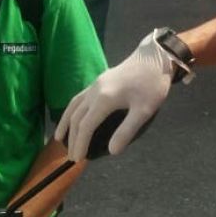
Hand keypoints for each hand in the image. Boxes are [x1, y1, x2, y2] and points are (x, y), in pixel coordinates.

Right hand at [56, 29, 174, 160]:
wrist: (155, 57)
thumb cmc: (152, 84)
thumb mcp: (144, 110)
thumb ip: (127, 131)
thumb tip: (111, 151)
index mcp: (104, 99)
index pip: (85, 126)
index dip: (80, 143)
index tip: (77, 159)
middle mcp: (95, 91)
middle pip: (76, 117)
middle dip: (72, 138)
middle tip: (71, 157)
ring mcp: (95, 84)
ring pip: (74, 105)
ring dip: (66, 123)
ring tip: (60, 138)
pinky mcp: (99, 80)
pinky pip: (79, 97)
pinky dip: (71, 110)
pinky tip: (73, 116)